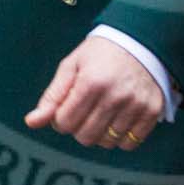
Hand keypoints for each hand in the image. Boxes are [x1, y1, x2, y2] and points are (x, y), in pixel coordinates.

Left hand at [26, 37, 162, 149]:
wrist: (141, 41)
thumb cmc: (100, 54)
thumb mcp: (72, 66)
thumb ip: (52, 96)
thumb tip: (31, 122)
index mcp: (91, 82)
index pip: (64, 122)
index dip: (61, 118)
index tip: (68, 106)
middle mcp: (115, 96)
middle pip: (85, 136)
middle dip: (79, 127)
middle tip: (85, 110)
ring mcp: (136, 105)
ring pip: (107, 142)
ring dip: (100, 133)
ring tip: (102, 113)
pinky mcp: (152, 112)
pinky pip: (130, 143)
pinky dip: (121, 137)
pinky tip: (119, 119)